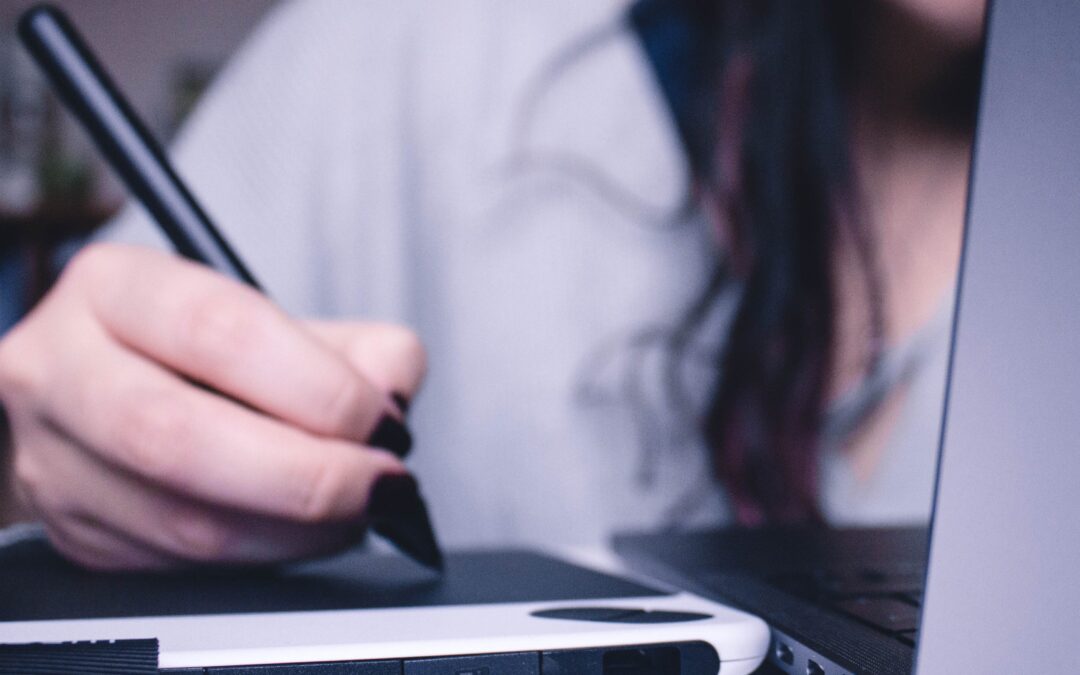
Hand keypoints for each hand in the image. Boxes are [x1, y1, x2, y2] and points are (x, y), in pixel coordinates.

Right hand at [0, 243, 425, 569]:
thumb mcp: (277, 320)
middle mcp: (63, 369)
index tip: (382, 422)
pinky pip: (179, 566)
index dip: (317, 388)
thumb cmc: (200, 355)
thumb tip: (391, 397)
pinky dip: (263, 558)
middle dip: (306, 475)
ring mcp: (53, 460)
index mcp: (116, 288)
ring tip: (355, 513)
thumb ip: (356, 347)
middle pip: (178, 437)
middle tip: (378, 485)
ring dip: (295, 532)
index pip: (219, 332)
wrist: (102, 399)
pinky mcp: (74, 532)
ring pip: (180, 522)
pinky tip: (301, 534)